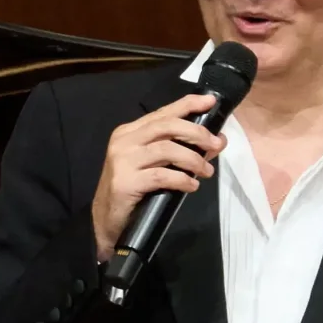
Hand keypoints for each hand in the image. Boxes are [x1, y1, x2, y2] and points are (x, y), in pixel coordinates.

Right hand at [93, 92, 223, 259]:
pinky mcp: (125, 182)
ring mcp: (122, 160)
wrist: (106, 220)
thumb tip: (216, 141)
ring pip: (166, 149)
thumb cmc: (134, 190)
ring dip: (193, 159)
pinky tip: (192, 186)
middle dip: (197, 133)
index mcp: (130, 131)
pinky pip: (161, 175)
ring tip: (206, 171)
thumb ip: (181, 150)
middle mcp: (124, 141)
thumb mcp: (155, 165)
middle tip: (216, 145)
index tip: (210, 101)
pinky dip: (182, 179)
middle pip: (166, 126)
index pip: (162, 112)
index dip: (188, 104)